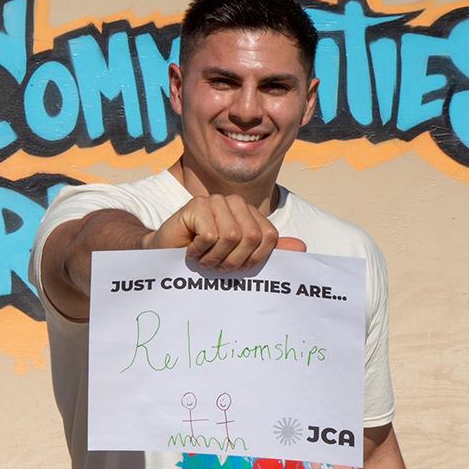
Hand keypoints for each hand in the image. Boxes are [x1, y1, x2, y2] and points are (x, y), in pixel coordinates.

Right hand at [141, 194, 305, 268]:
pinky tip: (190, 250)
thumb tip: (303, 248)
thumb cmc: (204, 258)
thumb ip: (269, 252)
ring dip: (214, 258)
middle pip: (251, 237)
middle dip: (233, 260)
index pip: (269, 237)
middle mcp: (235, 203)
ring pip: (230, 236)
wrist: (166, 257)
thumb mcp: (240, 259)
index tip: (235, 266)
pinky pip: (210, 235)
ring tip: (202, 257)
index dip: (254, 260)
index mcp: (250, 214)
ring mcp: (215, 201)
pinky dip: (199, 251)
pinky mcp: (196, 205)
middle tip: (216, 264)